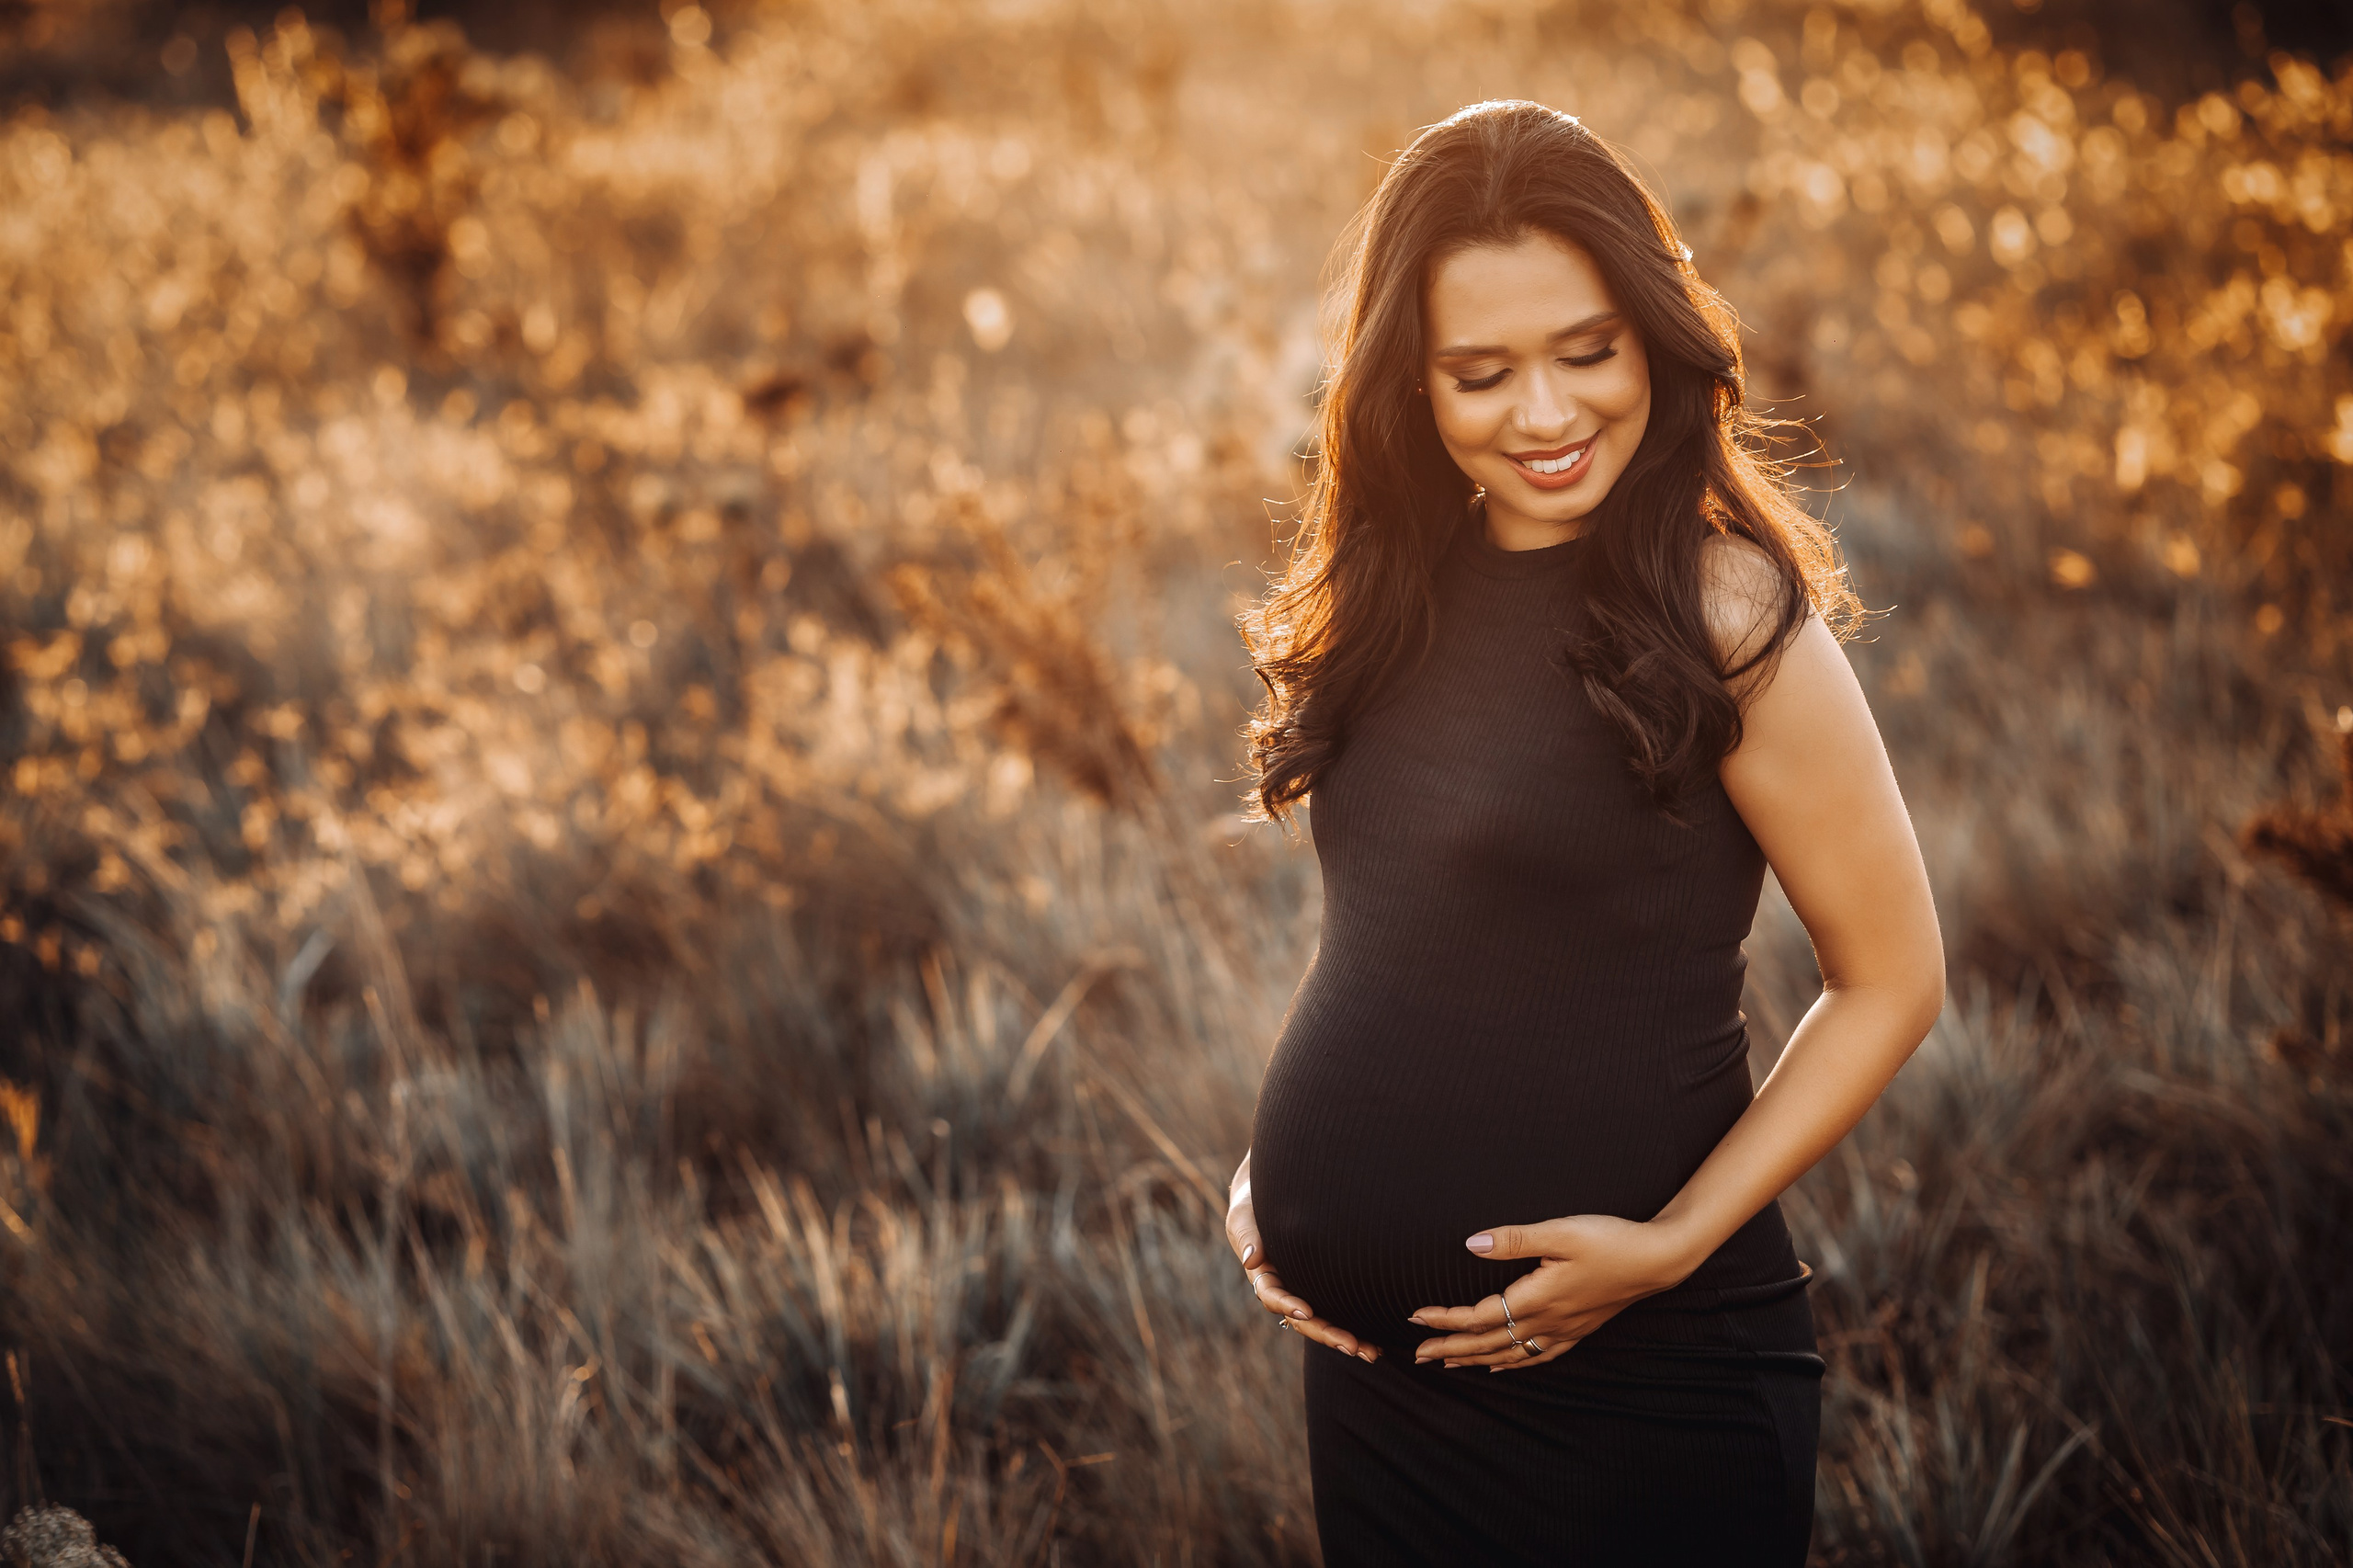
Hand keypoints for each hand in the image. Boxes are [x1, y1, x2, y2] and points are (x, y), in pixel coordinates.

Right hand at [1227, 1154, 1379, 1364]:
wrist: (1274, 1194)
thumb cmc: (1256, 1203)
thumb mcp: (1244, 1215)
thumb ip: (1248, 1236)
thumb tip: (1252, 1260)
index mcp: (1263, 1276)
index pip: (1271, 1296)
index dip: (1286, 1305)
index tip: (1305, 1310)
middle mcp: (1285, 1290)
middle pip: (1303, 1319)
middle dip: (1326, 1334)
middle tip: (1352, 1346)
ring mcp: (1305, 1292)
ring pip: (1323, 1322)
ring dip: (1345, 1339)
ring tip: (1372, 1352)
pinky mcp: (1324, 1289)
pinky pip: (1338, 1312)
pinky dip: (1355, 1327)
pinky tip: (1377, 1341)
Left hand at [1407, 1213, 1694, 1370]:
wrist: (1659, 1258)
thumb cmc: (1611, 1240)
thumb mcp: (1561, 1232)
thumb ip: (1514, 1240)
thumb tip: (1470, 1244)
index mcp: (1537, 1299)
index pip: (1479, 1316)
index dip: (1445, 1319)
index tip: (1415, 1319)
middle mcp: (1547, 1322)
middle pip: (1488, 1343)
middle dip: (1450, 1348)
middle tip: (1416, 1356)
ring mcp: (1565, 1329)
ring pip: (1510, 1354)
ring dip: (1476, 1359)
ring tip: (1448, 1363)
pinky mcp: (1579, 1328)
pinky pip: (1539, 1356)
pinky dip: (1514, 1363)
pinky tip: (1502, 1367)